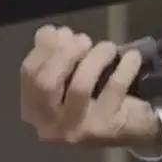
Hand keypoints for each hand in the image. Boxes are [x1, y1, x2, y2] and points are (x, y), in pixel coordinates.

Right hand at [20, 26, 161, 152]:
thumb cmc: (94, 101)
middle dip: (65, 53)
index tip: (63, 31)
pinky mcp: (106, 127)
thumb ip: (57, 56)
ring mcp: (78, 129)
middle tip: (84, 40)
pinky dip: (124, 67)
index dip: (45, 47)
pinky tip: (132, 56)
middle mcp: (50, 125)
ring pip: (79, 86)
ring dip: (95, 58)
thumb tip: (51, 32)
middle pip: (47, 83)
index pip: (29, 74)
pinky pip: (113, 89)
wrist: (129, 130)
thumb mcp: (70, 80)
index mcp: (35, 110)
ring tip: (108, 47)